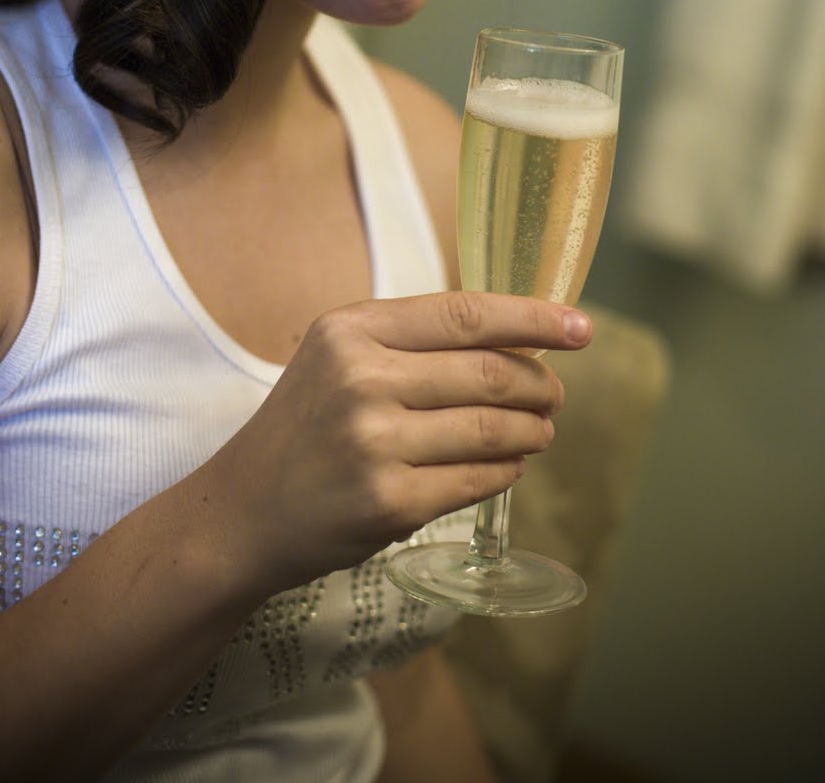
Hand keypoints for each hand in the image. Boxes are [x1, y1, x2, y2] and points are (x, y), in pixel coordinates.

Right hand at [207, 290, 590, 596]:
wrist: (245, 509)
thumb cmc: (306, 425)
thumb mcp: (340, 357)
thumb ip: (414, 341)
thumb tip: (517, 340)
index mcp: (353, 329)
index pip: (466, 314)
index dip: (533, 319)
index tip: (579, 328)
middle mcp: (362, 379)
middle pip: (490, 373)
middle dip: (540, 386)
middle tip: (554, 396)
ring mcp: (375, 443)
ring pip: (492, 430)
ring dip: (532, 432)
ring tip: (539, 433)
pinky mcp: (388, 503)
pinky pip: (476, 480)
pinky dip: (505, 471)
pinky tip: (508, 466)